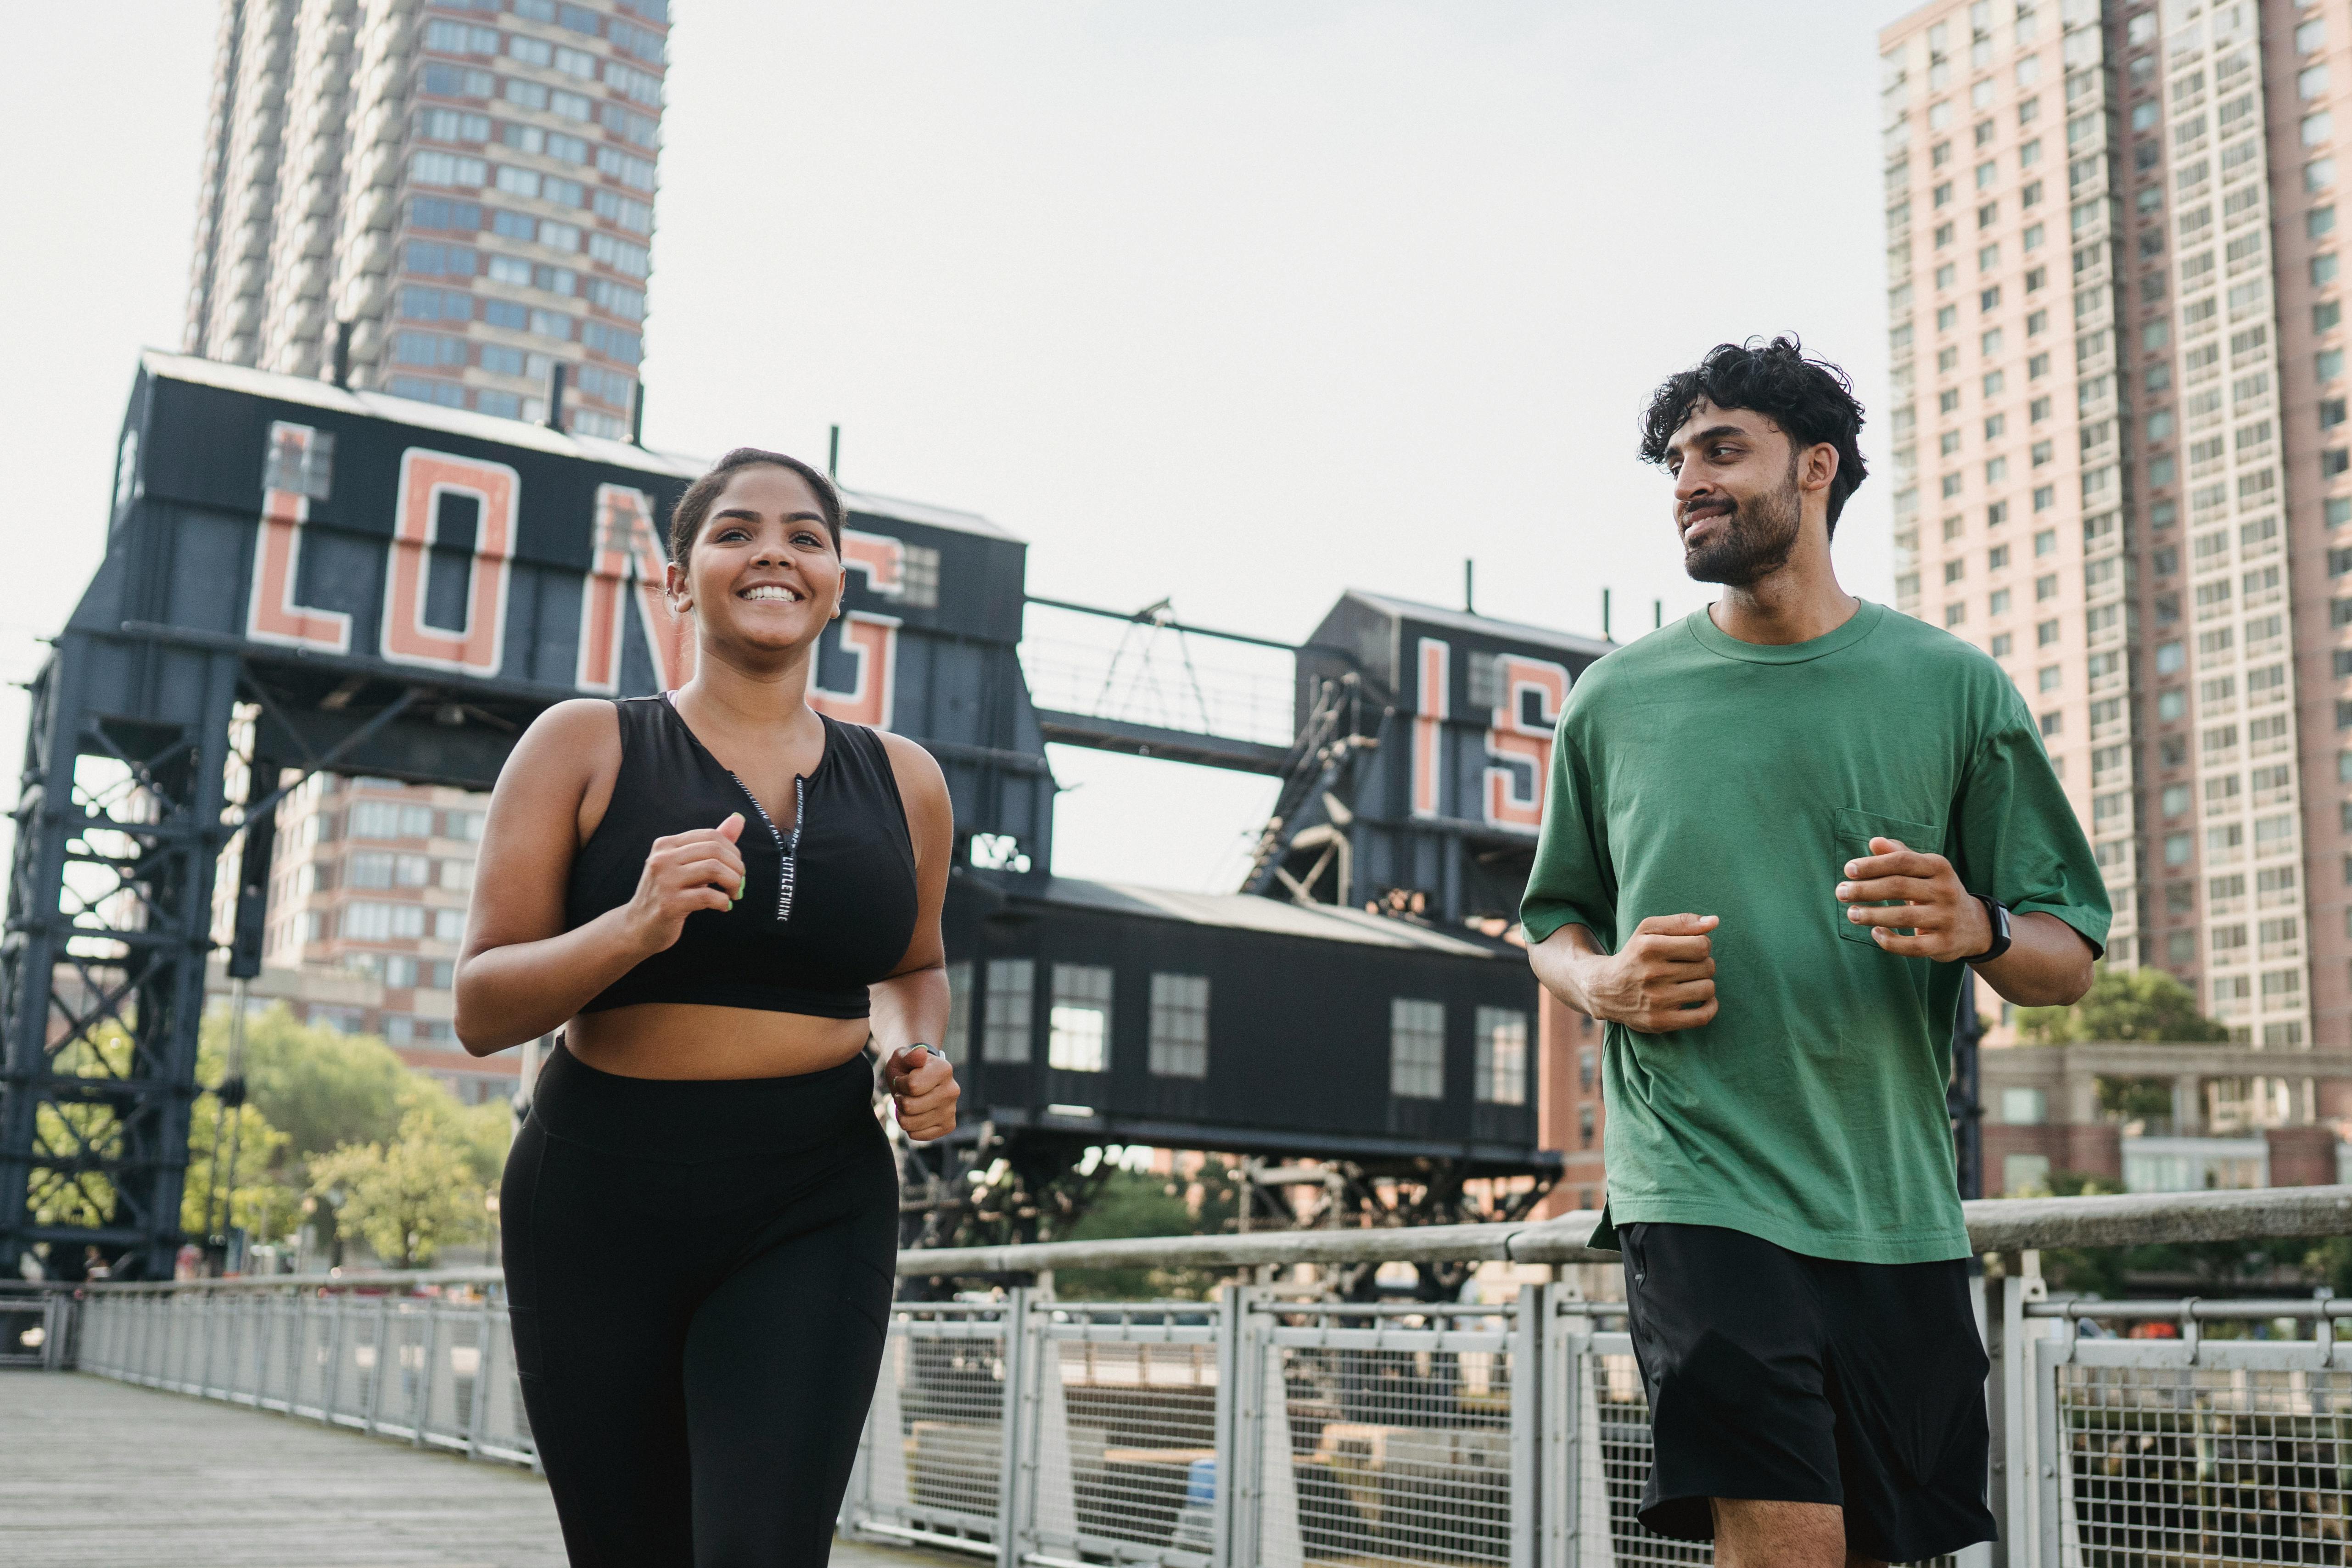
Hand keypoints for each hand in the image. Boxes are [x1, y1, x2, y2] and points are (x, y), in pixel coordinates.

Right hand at [622, 813, 746, 954]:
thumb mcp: (687, 865)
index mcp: (666, 845)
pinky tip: (724, 906)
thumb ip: (711, 844)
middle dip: (736, 867)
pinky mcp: (669, 904)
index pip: (710, 835)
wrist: (639, 926)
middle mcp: (662, 859)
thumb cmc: (669, 893)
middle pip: (714, 850)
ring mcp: (664, 881)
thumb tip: (739, 818)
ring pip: (713, 869)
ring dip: (733, 883)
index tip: (736, 868)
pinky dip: (723, 901)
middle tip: (739, 883)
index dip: (733, 851)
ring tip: (734, 894)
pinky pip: (708, 896)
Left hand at [885, 1045, 959, 1141]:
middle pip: (909, 1106)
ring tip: (909, 1102)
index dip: (900, 1083)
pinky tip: (916, 1114)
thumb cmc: (908, 1068)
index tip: (904, 1078)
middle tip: (905, 1093)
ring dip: (902, 1114)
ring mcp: (951, 1110)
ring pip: (909, 1123)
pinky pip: (915, 1135)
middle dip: (900, 1099)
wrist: (918, 1079)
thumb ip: (909, 1055)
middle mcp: (952, 1090)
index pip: (912, 1086)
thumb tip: (920, 1053)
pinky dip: (909, 1126)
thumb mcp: (902, 1057)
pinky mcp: (947, 1126)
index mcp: (944, 1069)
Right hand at [1584, 913, 1717, 1032]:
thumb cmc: (1634, 955)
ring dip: (1705, 984)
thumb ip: (1682, 922)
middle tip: (1687, 967)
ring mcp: (1656, 1000)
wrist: (1604, 990)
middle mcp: (1652, 974)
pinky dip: (1711, 1007)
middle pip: (1707, 966)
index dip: (1702, 945)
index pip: (1702, 945)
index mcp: (1649, 947)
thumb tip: (1715, 921)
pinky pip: (1703, 1016)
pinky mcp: (1660, 1022)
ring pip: (1708, 989)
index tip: (1691, 949)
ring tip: (1690, 982)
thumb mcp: (1648, 930)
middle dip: (1703, 964)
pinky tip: (1703, 1000)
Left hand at [1836, 836, 1990, 960]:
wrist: (1975, 926)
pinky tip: (1874, 933)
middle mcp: (1946, 891)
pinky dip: (1891, 941)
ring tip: (1851, 914)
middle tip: (1840, 892)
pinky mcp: (1944, 944)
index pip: (1902, 861)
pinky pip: (1913, 946)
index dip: (1873, 865)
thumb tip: (1874, 841)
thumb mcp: (1925, 870)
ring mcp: (1947, 919)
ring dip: (1872, 915)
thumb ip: (1900, 855)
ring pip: (1904, 916)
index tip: (1848, 870)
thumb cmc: (1937, 891)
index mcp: (1939, 867)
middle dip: (1866, 890)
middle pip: (1899, 887)